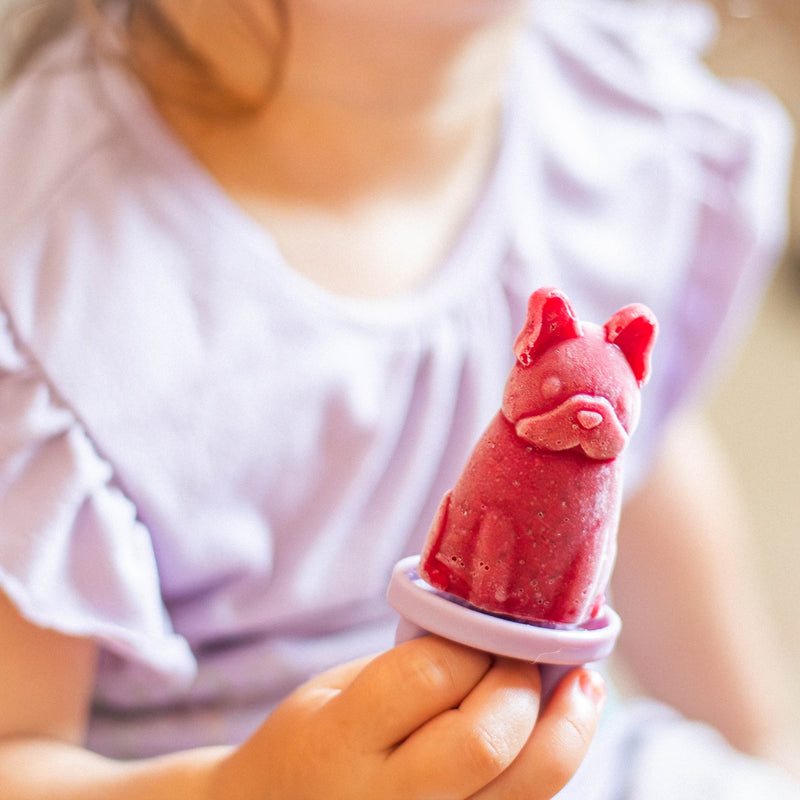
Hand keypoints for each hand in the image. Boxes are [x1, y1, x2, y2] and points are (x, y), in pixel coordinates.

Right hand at [210, 635, 604, 799]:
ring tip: (583, 684)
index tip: (487, 626)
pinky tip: (556, 729)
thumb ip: (405, 667)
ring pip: (526, 788)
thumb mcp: (332, 693)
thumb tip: (492, 635)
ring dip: (566, 726)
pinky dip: (549, 765)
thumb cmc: (305, 748)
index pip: (426, 679)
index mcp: (338, 743)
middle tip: (529, 655)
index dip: (472, 644)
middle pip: (486, 741)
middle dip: (521, 684)